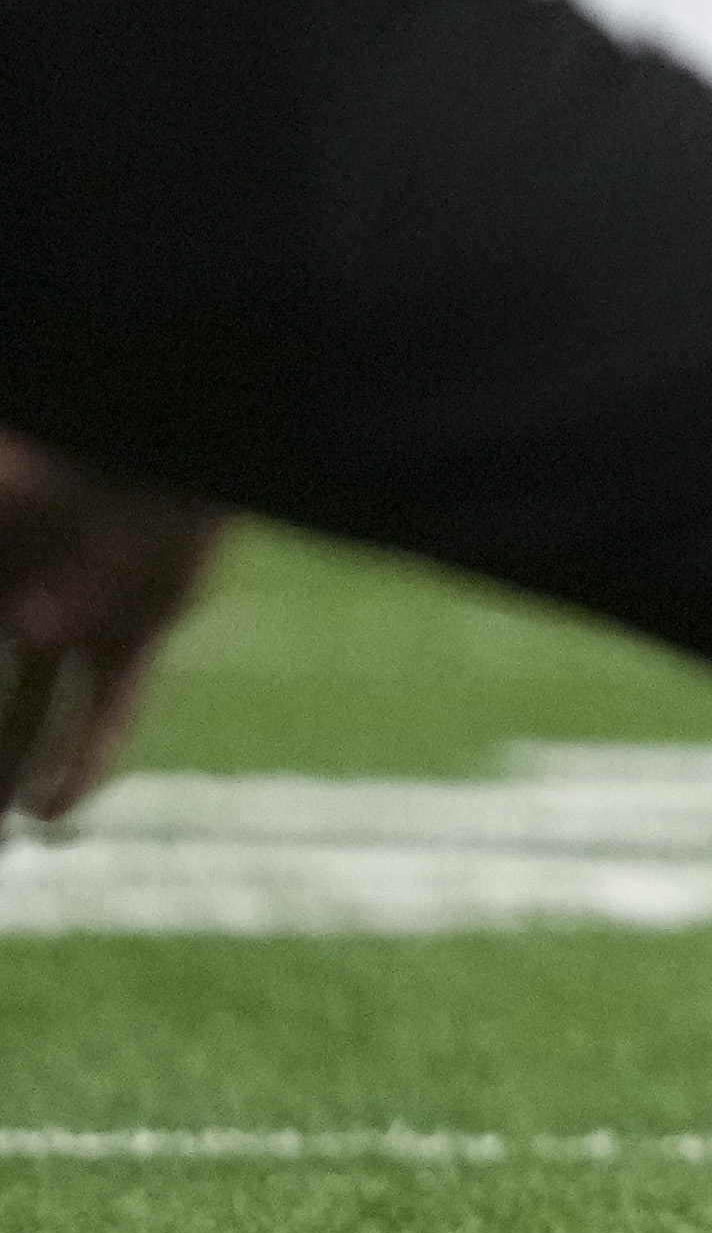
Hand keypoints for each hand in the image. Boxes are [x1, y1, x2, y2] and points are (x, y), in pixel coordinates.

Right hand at [0, 433, 225, 827]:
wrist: (174, 421)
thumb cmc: (60, 447)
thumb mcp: (1, 494)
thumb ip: (2, 519)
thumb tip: (16, 625)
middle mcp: (16, 590)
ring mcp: (77, 612)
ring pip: (33, 711)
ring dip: (11, 767)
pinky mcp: (140, 623)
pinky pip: (109, 703)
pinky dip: (84, 756)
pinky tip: (55, 811)